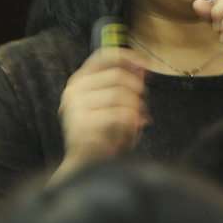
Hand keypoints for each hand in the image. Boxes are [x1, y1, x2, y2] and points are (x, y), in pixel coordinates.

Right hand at [56, 48, 148, 176]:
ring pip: (122, 96)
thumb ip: (123, 85)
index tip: (147, 65)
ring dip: (136, 111)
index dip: (127, 56)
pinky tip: (130, 136)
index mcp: (79, 81)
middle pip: (118, 76)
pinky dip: (132, 126)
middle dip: (137, 92)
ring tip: (137, 125)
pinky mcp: (84, 124)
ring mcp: (77, 107)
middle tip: (142, 109)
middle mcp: (74, 90)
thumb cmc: (102, 133)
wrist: (86, 166)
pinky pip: (121, 115)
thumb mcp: (112, 104)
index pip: (103, 56)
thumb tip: (142, 67)